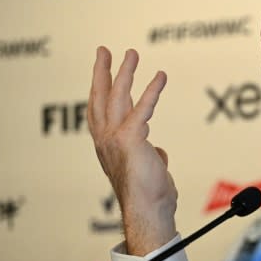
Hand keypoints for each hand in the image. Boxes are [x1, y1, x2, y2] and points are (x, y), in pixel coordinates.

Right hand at [88, 47, 177, 255]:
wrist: (148, 211)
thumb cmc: (149, 196)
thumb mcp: (149, 171)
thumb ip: (150, 156)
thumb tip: (158, 152)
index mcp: (107, 146)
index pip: (99, 112)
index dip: (100, 90)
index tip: (102, 73)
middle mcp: (106, 140)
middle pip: (100, 98)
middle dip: (102, 72)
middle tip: (104, 50)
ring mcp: (115, 139)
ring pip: (117, 97)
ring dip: (125, 73)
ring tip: (131, 53)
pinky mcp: (131, 139)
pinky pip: (143, 109)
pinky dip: (153, 90)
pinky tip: (160, 76)